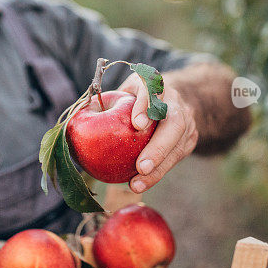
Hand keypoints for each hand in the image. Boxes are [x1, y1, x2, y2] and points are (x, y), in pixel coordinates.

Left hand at [117, 73, 198, 192]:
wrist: (172, 99)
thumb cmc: (135, 97)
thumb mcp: (121, 91)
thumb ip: (105, 101)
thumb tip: (80, 116)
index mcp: (154, 84)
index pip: (153, 90)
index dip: (146, 106)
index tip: (137, 124)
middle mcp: (174, 102)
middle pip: (174, 123)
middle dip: (159, 146)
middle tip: (142, 166)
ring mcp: (186, 122)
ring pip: (177, 145)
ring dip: (158, 168)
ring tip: (137, 184)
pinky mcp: (187, 141)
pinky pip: (174, 159)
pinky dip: (157, 173)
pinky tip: (140, 184)